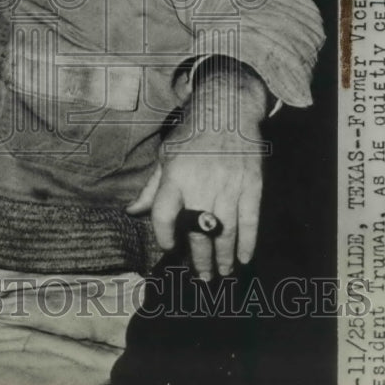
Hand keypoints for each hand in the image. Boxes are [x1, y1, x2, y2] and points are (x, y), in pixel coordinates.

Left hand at [126, 59, 266, 278]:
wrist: (227, 107)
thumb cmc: (192, 132)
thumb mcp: (166, 154)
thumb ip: (152, 188)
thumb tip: (132, 211)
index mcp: (176, 175)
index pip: (165, 215)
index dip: (165, 235)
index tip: (169, 247)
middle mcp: (201, 183)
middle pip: (198, 231)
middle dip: (200, 259)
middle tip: (201, 277)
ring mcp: (229, 185)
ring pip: (225, 232)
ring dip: (224, 257)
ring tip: (221, 274)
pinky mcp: (252, 184)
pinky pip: (250, 220)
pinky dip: (248, 242)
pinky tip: (245, 257)